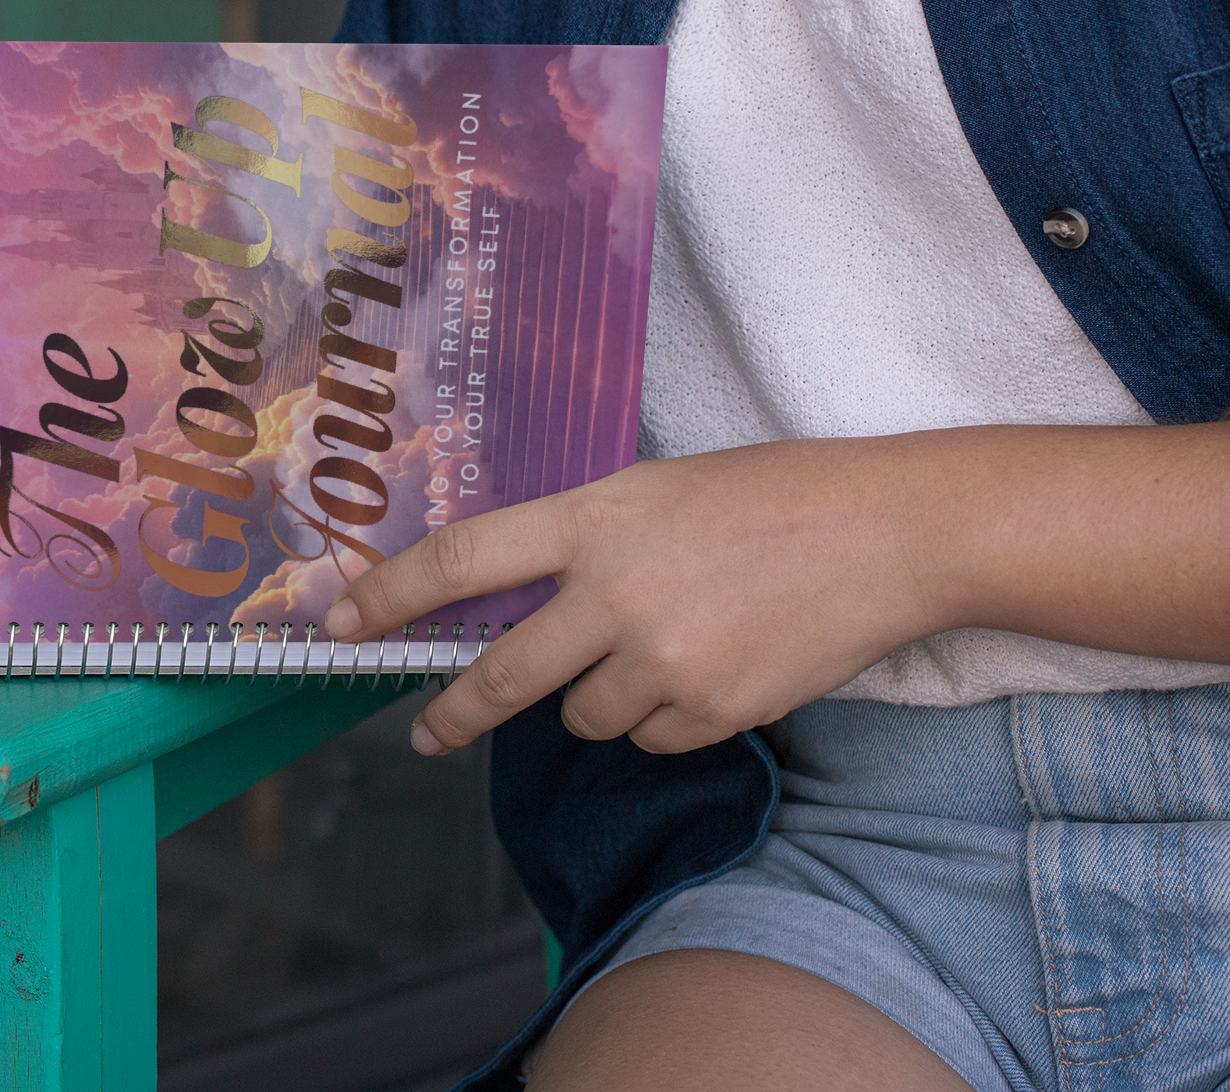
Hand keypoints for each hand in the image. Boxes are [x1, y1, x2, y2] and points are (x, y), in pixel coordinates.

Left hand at [325, 437, 939, 757]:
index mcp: (595, 518)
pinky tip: (710, 669)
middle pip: (500, 677)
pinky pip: (648, 740)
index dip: (387, 597)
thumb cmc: (773, 495)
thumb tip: (510, 601)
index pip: (461, 560)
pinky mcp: (712, 713)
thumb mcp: (655, 490)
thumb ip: (582, 542)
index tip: (339, 627)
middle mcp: (615, 594)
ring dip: (599, 698)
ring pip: (582, 718)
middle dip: (455, 713)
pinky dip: (662, 719)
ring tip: (665, 646)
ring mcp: (663, 660)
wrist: (890, 532)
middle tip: (429, 732)